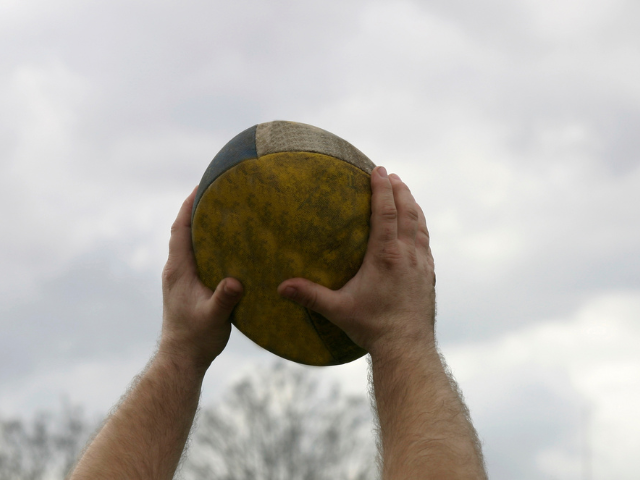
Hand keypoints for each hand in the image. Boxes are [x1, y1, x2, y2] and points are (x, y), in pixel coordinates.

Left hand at [159, 187, 242, 371]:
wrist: (182, 358)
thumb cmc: (196, 338)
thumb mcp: (214, 318)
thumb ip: (224, 299)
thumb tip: (236, 282)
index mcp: (179, 271)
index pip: (180, 230)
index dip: (188, 207)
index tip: (200, 186)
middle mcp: (176, 270)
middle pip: (182, 231)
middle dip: (196, 209)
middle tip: (215, 192)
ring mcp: (179, 278)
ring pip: (188, 243)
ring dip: (199, 226)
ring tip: (221, 211)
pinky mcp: (186, 286)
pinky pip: (194, 255)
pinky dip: (204, 242)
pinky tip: (223, 244)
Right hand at [278, 167, 435, 357]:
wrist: (407, 346)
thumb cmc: (372, 327)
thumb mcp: (337, 310)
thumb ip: (309, 296)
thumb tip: (280, 287)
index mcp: (386, 256)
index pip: (387, 212)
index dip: (382, 188)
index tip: (379, 170)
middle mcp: (408, 255)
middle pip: (408, 212)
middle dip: (400, 190)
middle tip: (391, 175)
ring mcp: (421, 265)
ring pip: (420, 225)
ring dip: (413, 205)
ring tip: (405, 192)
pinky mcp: (428, 276)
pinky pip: (426, 242)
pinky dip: (420, 227)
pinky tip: (416, 227)